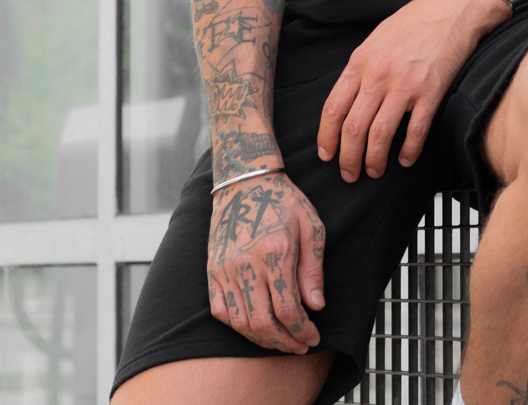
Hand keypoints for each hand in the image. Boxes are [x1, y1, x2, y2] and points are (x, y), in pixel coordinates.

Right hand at [207, 172, 325, 353]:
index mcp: (274, 252)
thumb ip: (313, 268)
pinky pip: (220, 310)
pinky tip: (254, 327)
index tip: (313, 336)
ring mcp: (224, 269)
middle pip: (262, 323)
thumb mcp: (311, 225)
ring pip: (240, 322)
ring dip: (261, 340)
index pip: (287, 309)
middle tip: (300, 346)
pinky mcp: (212, 270)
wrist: (244, 180)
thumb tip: (316, 306)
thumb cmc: (283, 200)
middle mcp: (245, 264)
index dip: (302, 330)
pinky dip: (237, 326)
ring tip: (281, 341)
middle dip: (284, 343)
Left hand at [317, 0, 507, 181]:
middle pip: (353, 128)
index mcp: (360, 62)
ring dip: (374, 160)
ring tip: (374, 171)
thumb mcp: (376, 38)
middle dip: (348, 158)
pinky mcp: (431, 91)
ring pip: (380, 135)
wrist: (452, 8)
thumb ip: (361, 67)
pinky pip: (416, 131)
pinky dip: (409, 151)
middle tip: (349, 174)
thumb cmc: (414, 21)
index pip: (333, 109)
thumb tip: (349, 98)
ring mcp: (405, 84)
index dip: (327, 138)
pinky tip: (405, 160)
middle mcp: (378, 75)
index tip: (327, 155)